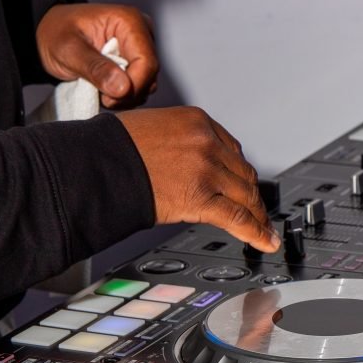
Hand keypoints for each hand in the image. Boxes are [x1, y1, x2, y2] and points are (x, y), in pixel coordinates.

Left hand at [36, 4, 157, 108]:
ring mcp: (139, 49)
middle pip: (149, 76)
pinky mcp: (135, 63)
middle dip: (125, 94)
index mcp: (129, 22)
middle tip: (100, 94)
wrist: (50, 36)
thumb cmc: (57, 33)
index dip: (131, 87)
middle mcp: (140, 34)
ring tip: (98, 88)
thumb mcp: (68, 50)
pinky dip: (121, 96)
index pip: (147, 63)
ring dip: (123, 97)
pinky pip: (138, 88)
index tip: (108, 97)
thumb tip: (123, 87)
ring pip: (145, 85)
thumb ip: (95, 68)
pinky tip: (104, 88)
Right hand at [116, 107, 280, 252]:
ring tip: (264, 230)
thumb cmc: (113, 148)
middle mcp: (206, 142)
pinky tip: (265, 241)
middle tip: (258, 211)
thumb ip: (179, 143)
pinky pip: (237, 217)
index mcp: (196, 121)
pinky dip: (256, 232)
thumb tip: (187, 165)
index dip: (239, 172)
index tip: (243, 184)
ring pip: (245, 196)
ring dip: (257, 216)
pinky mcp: (201, 197)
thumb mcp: (153, 129)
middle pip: (243, 173)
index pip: (231, 149)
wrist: (97, 165)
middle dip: (251, 196)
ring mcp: (206, 169)